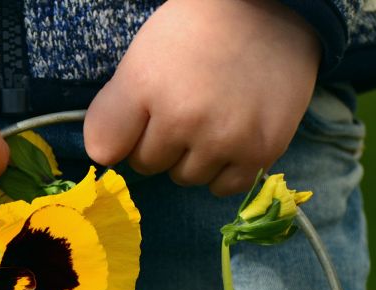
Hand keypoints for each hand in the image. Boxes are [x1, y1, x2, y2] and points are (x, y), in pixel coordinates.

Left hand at [83, 0, 321, 196]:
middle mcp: (183, 117)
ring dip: (193, 157)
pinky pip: (224, 187)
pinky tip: (232, 138)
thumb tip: (104, 156)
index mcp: (145, 84)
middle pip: (148, 165)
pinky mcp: (259, 151)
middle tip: (186, 108)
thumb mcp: (143, 55)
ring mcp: (223, 138)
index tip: (139, 120)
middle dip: (160, 143)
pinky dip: (224, 170)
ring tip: (212, 118)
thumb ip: (115, 108)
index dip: (120, 135)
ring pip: (186, 177)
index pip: (104, 148)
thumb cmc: (199, 32)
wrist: (271, 15)